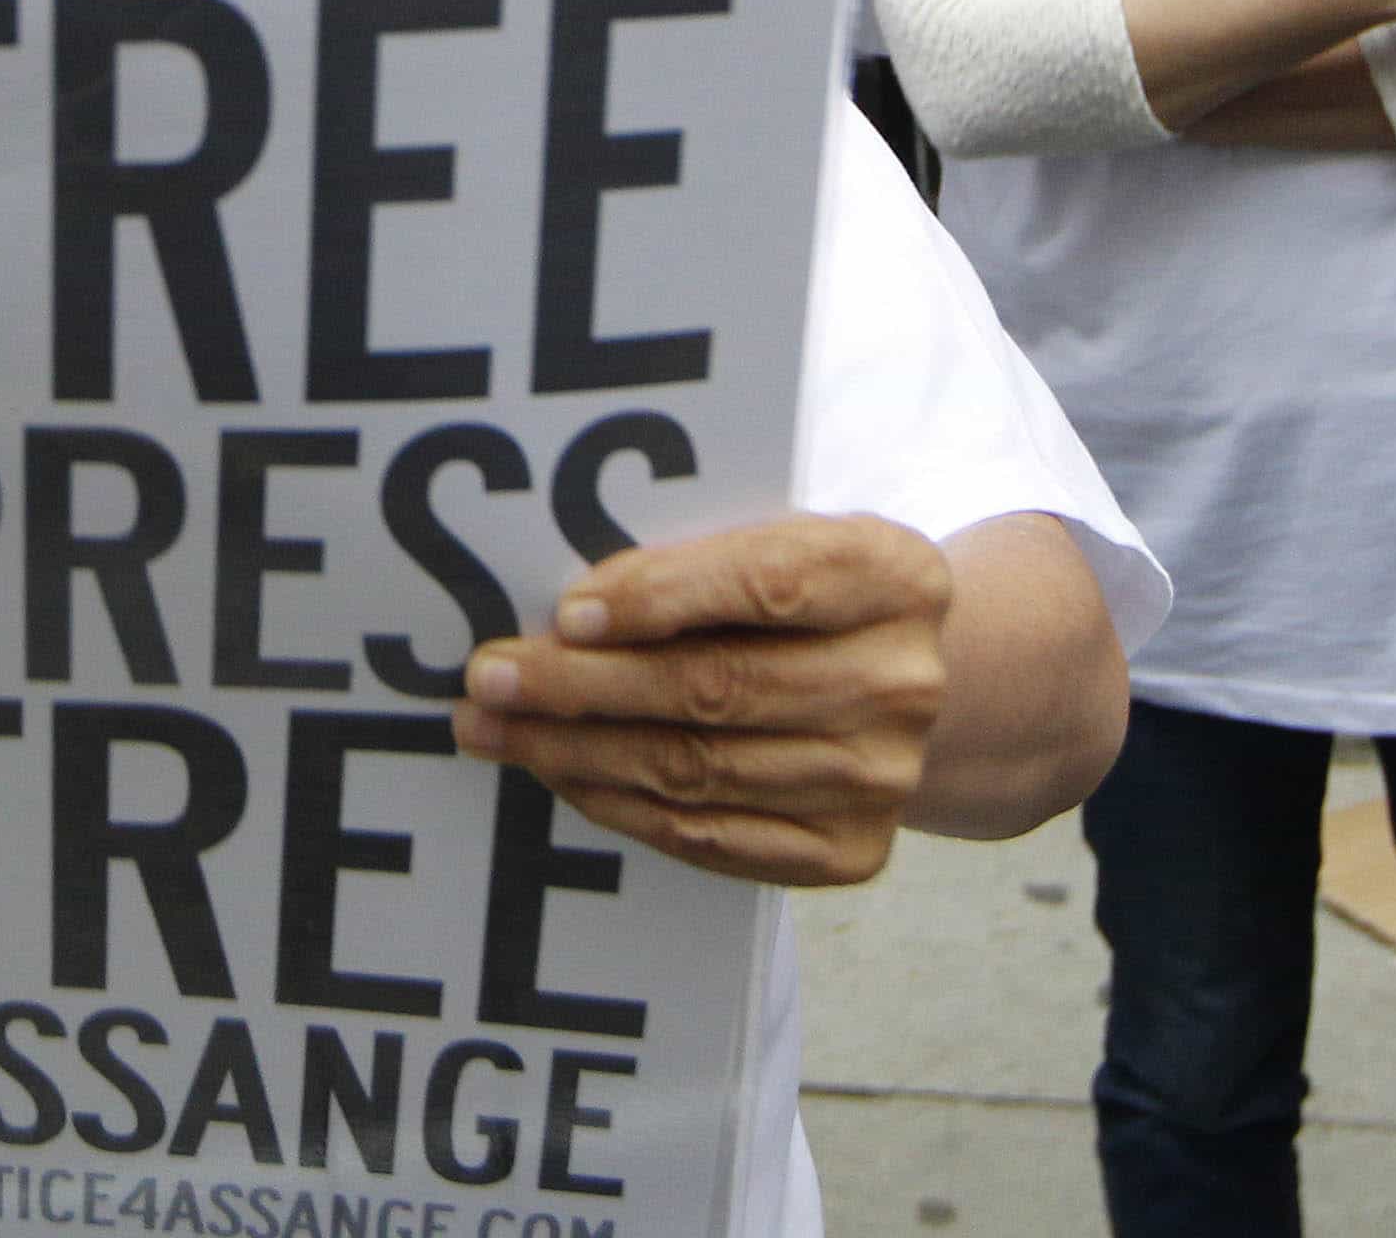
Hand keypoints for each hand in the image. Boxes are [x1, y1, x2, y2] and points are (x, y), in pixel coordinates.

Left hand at [455, 513, 956, 884]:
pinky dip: (622, 805)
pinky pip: (709, 837)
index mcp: (893, 576)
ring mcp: (879, 778)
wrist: (905, 686)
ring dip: (578, 752)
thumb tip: (567, 611)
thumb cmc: (812, 599)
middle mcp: (900, 683)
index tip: (568, 612)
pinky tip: (561, 774)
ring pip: (698, 768)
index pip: (771, 584)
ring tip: (497, 729)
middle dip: (584, 685)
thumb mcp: (787, 543)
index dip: (663, 598)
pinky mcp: (848, 852)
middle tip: (490, 678)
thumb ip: (702, 562)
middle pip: (717, 688)